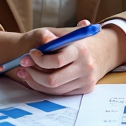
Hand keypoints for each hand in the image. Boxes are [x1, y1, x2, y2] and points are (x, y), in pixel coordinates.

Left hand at [6, 20, 125, 95]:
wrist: (102, 51)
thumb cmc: (79, 41)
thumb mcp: (68, 32)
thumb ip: (54, 34)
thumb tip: (44, 39)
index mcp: (80, 50)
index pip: (56, 61)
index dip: (39, 59)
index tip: (31, 53)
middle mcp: (85, 67)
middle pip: (53, 80)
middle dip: (33, 73)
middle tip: (23, 65)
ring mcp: (86, 80)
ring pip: (54, 89)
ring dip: (35, 81)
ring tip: (25, 71)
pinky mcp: (84, 89)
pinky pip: (59, 93)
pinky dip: (44, 87)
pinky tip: (35, 78)